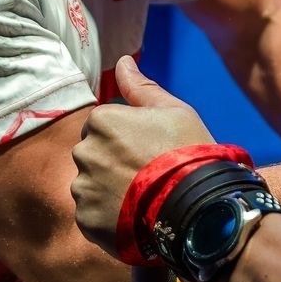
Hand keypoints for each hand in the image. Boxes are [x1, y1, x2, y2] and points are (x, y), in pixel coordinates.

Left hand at [71, 57, 214, 256]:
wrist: (196, 206)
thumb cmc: (188, 153)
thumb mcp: (175, 111)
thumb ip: (141, 87)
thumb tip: (122, 61)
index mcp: (102, 120)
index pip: (103, 125)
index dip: (127, 137)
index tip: (148, 149)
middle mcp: (84, 151)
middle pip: (93, 154)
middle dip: (112, 162)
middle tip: (145, 175)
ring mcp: (84, 188)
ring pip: (90, 185)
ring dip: (108, 190)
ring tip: (141, 199)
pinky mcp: (86, 220)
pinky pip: (92, 214)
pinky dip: (108, 216)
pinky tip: (134, 216)